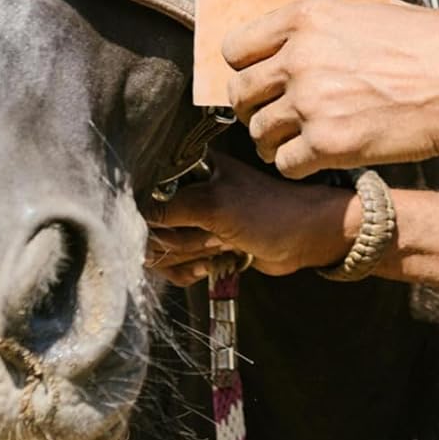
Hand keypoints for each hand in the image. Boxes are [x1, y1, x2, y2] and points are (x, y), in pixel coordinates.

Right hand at [143, 150, 353, 284]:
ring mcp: (192, 220)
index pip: (144, 192)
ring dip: (191, 255)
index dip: (153, 215)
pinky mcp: (200, 245)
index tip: (172, 224)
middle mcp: (186, 191)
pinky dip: (190, 271)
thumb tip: (134, 217)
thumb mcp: (215, 204)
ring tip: (221, 245)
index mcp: (189, 169)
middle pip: (150, 226)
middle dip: (181, 240)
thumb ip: (170, 208)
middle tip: (214, 234)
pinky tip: (213, 264)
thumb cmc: (269, 211)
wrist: (304, 238)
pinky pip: (174, 266)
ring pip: (162, 249)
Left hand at [222, 0, 438, 177]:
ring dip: (276, 141)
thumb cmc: (437, 46)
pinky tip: (321, 159)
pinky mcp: (329, 145)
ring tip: (303, 141)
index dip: (247, 69)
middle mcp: (300, 56)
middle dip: (256, 108)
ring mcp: (312, 102)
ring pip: (257, 133)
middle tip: (281, 117)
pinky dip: (298, 167)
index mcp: (309, 16)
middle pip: (239, 93)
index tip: (264, 81)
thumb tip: (312, 33)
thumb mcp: (378, 11)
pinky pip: (285, 165)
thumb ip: (333, 23)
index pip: (236, 48)